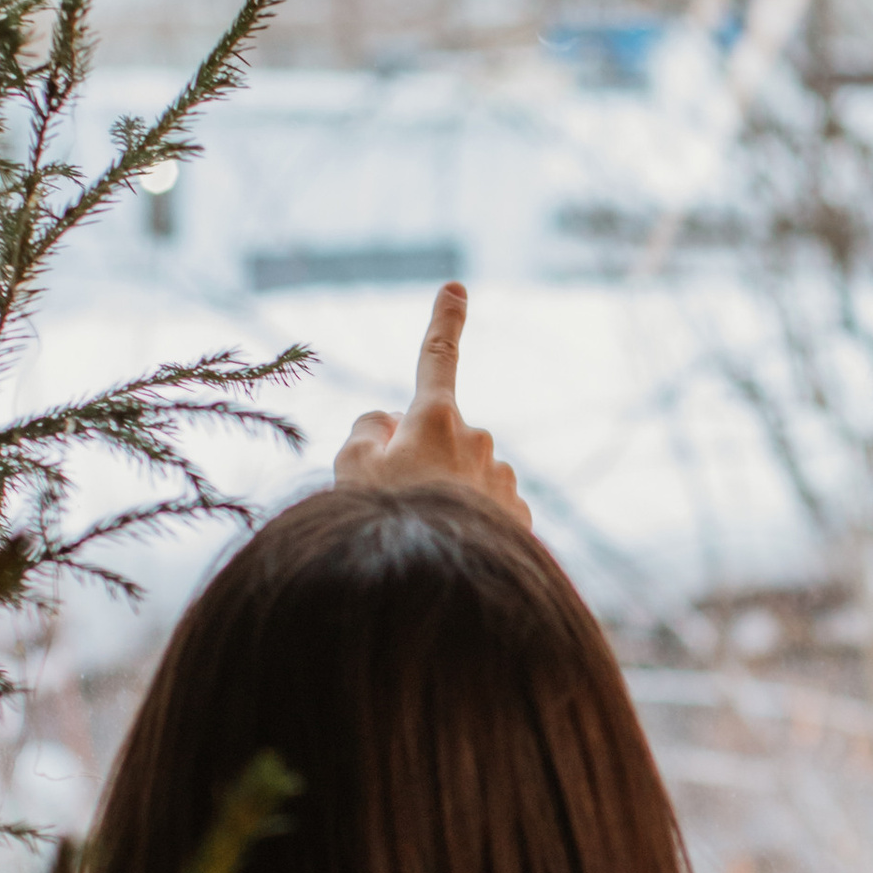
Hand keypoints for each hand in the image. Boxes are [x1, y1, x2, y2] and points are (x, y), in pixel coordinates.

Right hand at [332, 282, 529, 529]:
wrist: (440, 584)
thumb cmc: (387, 523)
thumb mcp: (350, 470)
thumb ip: (366, 432)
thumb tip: (389, 423)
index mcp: (436, 419)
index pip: (438, 358)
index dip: (445, 321)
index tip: (457, 287)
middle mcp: (478, 441)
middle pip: (441, 440)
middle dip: (421, 460)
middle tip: (396, 502)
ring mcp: (502, 479)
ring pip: (466, 478)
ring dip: (447, 496)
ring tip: (426, 534)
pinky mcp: (521, 518)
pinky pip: (487, 512)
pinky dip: (471, 526)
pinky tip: (455, 551)